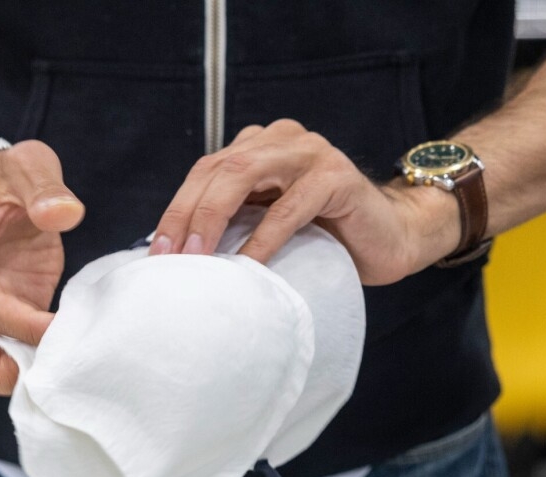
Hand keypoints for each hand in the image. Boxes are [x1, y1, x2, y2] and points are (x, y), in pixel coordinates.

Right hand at [0, 140, 84, 394]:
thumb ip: (44, 185)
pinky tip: (53, 353)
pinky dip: (18, 369)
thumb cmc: (5, 182)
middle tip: (48, 361)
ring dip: (8, 376)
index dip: (21, 325)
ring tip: (53, 358)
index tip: (59, 326)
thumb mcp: (27, 165)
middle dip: (0, 373)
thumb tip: (64, 214)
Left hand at [149, 120, 459, 284]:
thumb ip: (231, 223)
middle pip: (217, 170)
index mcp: (258, 147)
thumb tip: (174, 256)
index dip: (175, 211)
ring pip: (243, 175)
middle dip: (186, 216)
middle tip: (170, 258)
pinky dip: (263, 239)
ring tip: (197, 259)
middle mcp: (280, 140)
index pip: (204, 172)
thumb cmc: (324, 238)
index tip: (155, 254)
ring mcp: (311, 153)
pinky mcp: (337, 178)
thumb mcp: (266, 225)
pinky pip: (288, 207)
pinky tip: (248, 266)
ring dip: (213, 219)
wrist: (390, 239)